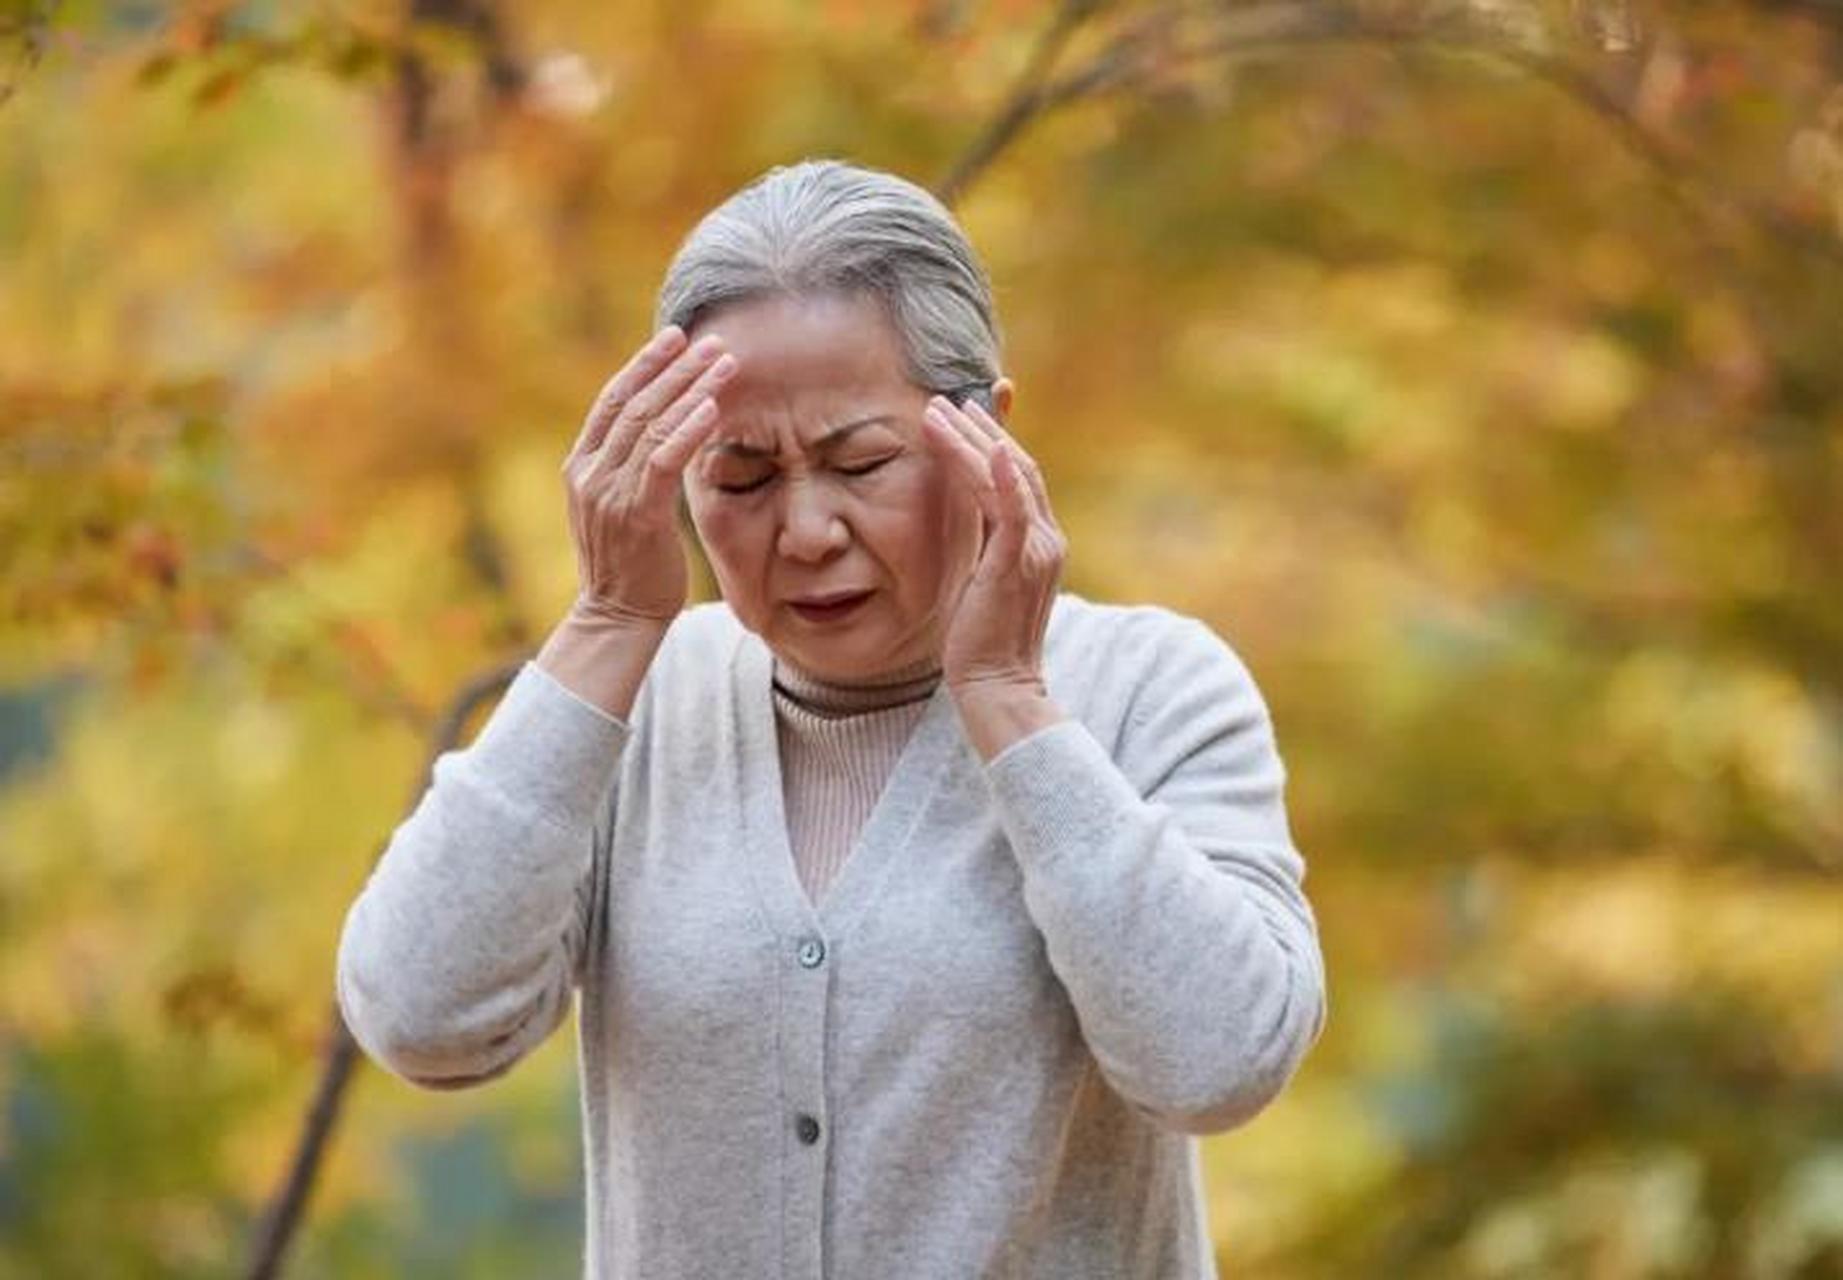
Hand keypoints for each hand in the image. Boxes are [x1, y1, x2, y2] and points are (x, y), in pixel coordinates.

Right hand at [560, 326, 736, 627]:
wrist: (617, 617)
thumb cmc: (630, 563)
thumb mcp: (621, 505)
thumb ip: (633, 466)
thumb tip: (668, 427)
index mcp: (581, 466)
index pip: (612, 401)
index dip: (644, 365)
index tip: (674, 337)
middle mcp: (589, 473)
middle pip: (633, 403)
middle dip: (674, 366)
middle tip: (710, 340)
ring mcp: (609, 493)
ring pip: (651, 424)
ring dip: (691, 388)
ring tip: (724, 362)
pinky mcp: (635, 515)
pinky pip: (663, 460)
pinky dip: (688, 428)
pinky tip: (712, 406)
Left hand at [921, 392, 1066, 695]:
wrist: (998, 684)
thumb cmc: (983, 640)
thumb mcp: (982, 580)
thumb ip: (984, 546)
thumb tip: (967, 522)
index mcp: (1040, 541)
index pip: (1018, 475)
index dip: (993, 439)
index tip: (963, 411)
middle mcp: (1047, 539)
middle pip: (1016, 466)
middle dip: (979, 428)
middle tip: (943, 399)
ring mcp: (1036, 550)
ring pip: (1007, 478)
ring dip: (972, 441)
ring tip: (937, 413)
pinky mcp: (1016, 565)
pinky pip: (1013, 512)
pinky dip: (1004, 478)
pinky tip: (992, 447)